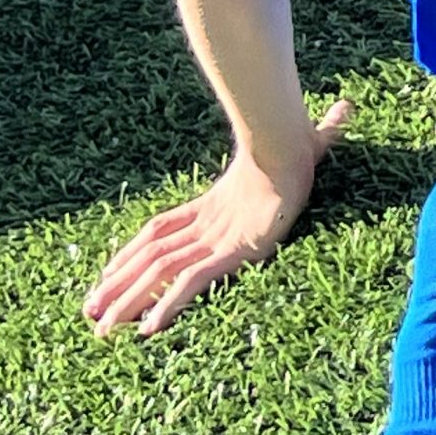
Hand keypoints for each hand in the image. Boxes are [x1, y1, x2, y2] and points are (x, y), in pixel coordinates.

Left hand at [83, 100, 353, 337]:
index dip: (131, 252)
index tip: (107, 272)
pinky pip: (190, 282)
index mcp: (213, 204)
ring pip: (160, 273)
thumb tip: (348, 106)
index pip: (160, 230)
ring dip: (127, 301)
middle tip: (88, 313)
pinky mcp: (229, 251)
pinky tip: (147, 328)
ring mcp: (215, 238)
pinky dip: (166, 304)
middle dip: (117, 285)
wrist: (288, 143)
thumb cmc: (295, 142)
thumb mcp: (306, 145)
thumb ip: (322, 134)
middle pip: (150, 257)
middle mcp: (207, 225)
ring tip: (101, 328)